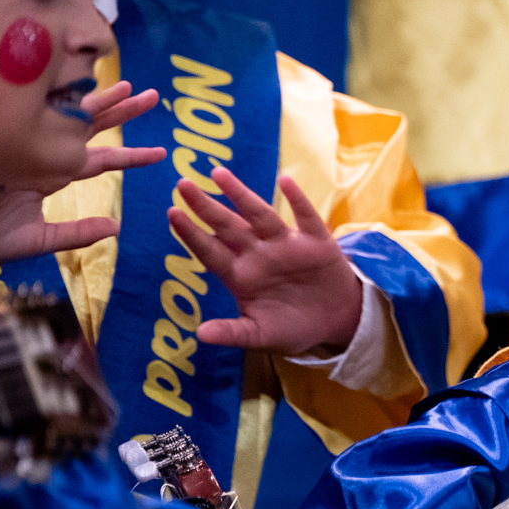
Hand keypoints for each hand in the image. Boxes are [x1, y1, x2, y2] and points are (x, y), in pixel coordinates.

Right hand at [0, 82, 166, 263]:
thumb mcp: (36, 240)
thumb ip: (75, 233)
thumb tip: (115, 227)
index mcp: (52, 174)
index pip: (100, 161)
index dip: (131, 155)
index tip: (162, 152)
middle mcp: (43, 153)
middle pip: (91, 128)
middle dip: (121, 112)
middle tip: (152, 96)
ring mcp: (26, 139)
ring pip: (70, 114)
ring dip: (100, 100)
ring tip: (130, 86)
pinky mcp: (7, 133)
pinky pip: (37, 110)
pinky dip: (60, 95)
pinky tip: (82, 80)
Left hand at [170, 169, 363, 356]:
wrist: (336, 323)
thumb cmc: (293, 327)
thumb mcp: (261, 335)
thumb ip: (233, 333)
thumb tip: (200, 335)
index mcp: (240, 275)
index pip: (210, 251)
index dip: (191, 234)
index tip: (172, 213)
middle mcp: (259, 254)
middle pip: (227, 226)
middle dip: (205, 206)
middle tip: (182, 184)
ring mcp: (286, 245)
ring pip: (259, 215)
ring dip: (240, 194)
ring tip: (219, 174)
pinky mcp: (317, 242)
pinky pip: (306, 217)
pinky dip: (297, 200)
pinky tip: (285, 181)